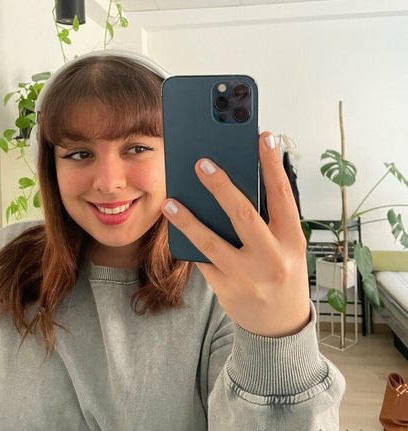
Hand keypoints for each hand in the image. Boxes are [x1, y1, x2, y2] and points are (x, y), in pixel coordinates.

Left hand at [162, 131, 310, 337]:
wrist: (281, 326)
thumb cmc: (282, 272)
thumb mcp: (286, 244)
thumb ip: (268, 217)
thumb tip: (237, 178)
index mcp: (292, 240)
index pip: (282, 195)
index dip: (272, 164)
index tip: (263, 136)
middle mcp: (272, 258)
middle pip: (243, 214)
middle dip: (220, 185)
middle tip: (201, 163)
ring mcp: (248, 277)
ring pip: (211, 242)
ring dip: (188, 220)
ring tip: (171, 202)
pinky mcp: (227, 290)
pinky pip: (202, 261)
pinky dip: (188, 243)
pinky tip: (174, 227)